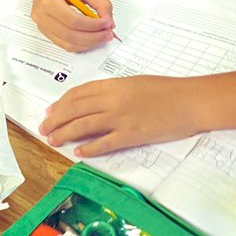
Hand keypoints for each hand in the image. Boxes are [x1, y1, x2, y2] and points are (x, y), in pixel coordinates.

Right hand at [30, 0, 115, 50]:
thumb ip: (100, 4)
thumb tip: (109, 23)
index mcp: (48, 1)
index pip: (73, 20)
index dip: (93, 25)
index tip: (107, 23)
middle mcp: (42, 17)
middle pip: (70, 36)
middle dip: (93, 37)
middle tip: (108, 34)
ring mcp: (43, 27)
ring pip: (68, 45)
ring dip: (89, 44)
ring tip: (102, 37)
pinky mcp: (47, 33)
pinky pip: (65, 46)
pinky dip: (81, 45)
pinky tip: (91, 39)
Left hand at [40, 76, 204, 156]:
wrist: (190, 100)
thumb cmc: (167, 91)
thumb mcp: (135, 83)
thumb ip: (114, 91)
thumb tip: (95, 102)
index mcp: (113, 85)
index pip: (79, 94)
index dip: (61, 103)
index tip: (51, 111)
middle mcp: (113, 100)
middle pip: (76, 110)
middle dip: (56, 119)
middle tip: (44, 128)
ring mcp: (121, 118)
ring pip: (84, 125)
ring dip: (65, 133)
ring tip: (53, 140)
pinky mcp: (132, 135)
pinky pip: (105, 143)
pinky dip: (90, 148)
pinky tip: (79, 152)